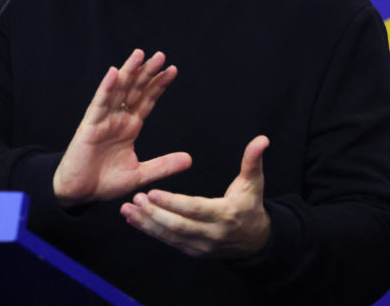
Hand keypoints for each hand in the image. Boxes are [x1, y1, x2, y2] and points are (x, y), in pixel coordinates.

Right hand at [53, 49, 191, 207]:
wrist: (80, 193)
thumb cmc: (105, 182)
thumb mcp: (140, 174)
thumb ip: (163, 165)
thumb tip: (189, 159)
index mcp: (130, 127)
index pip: (147, 100)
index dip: (158, 85)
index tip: (172, 69)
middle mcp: (118, 119)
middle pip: (135, 90)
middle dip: (147, 73)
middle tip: (161, 55)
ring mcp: (103, 120)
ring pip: (118, 90)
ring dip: (128, 72)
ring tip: (140, 54)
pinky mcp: (89, 126)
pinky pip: (99, 103)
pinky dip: (107, 87)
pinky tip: (115, 72)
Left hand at [120, 135, 271, 258]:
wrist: (254, 240)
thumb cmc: (249, 205)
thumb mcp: (254, 183)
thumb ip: (253, 160)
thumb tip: (262, 139)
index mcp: (225, 215)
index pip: (195, 209)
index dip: (172, 202)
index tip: (152, 192)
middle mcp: (211, 234)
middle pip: (178, 226)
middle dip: (153, 214)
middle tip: (134, 199)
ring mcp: (201, 246)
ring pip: (169, 236)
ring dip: (146, 223)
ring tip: (127, 209)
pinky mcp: (192, 251)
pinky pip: (168, 241)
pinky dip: (150, 231)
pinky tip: (134, 220)